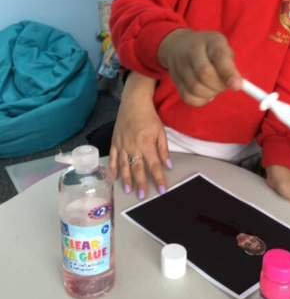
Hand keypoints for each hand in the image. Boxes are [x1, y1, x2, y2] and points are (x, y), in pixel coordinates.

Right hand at [109, 72, 170, 198]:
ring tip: (128, 191)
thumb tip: (168, 165)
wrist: (133, 103)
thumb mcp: (161, 132)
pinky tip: (113, 178)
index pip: (154, 165)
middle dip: (140, 183)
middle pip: (137, 169)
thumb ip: (163, 149)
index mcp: (146, 144)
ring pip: (123, 166)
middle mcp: (133, 147)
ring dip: (126, 179)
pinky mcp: (115, 142)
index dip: (159, 178)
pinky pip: (113, 158)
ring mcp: (122, 145)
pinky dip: (113, 168)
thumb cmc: (149, 117)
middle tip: (142, 196)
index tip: (162, 190)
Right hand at [158, 29, 241, 105]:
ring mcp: (180, 64)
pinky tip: (205, 94)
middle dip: (219, 86)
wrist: (179, 44)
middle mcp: (193, 50)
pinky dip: (200, 101)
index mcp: (211, 40)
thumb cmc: (209, 49)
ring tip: (214, 88)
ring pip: (196, 88)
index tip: (237, 86)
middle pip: (205, 74)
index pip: (219, 57)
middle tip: (224, 85)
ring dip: (210, 94)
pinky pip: (187, 96)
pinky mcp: (175, 78)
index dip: (229, 73)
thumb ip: (230, 65)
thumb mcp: (222, 48)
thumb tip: (236, 85)